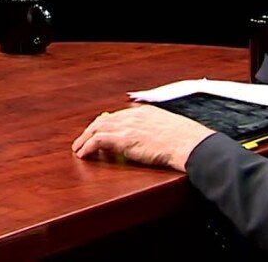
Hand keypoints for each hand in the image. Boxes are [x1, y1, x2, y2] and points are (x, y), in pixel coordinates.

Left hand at [71, 105, 216, 171]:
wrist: (189, 144)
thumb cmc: (187, 140)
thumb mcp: (172, 129)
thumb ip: (160, 130)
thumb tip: (158, 140)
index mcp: (145, 112)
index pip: (118, 115)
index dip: (106, 124)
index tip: (100, 131)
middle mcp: (133, 115)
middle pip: (104, 120)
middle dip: (91, 130)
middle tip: (82, 140)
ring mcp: (127, 126)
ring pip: (97, 129)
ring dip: (85, 139)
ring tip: (78, 149)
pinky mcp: (123, 139)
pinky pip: (98, 141)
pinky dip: (88, 147)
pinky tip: (83, 155)